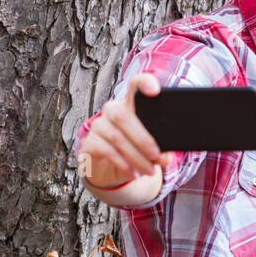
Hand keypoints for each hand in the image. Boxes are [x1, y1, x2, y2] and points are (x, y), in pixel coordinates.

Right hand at [79, 72, 172, 189]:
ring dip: (136, 157)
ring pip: (116, 137)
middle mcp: (112, 110)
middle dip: (143, 139)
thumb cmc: (136, 149)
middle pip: (123, 116)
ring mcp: (98, 125)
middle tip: (157, 156)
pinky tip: (133, 173)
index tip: (156, 90)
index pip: (135, 85)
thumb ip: (160, 149)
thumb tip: (166, 158)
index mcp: (131, 105)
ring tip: (149, 171)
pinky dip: (122, 164)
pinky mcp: (89, 142)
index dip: (143, 83)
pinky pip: (106, 151)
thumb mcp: (150, 148)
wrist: (111, 167)